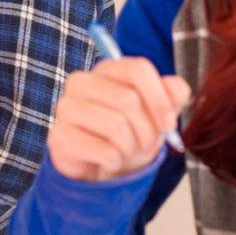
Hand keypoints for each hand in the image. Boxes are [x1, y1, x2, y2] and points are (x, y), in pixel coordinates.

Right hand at [46, 57, 190, 181]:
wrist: (98, 165)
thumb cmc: (128, 133)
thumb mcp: (156, 113)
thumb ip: (172, 95)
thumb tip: (176, 89)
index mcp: (106, 70)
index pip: (137, 69)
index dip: (160, 98)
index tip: (169, 123)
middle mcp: (81, 82)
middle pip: (129, 100)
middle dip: (147, 130)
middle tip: (147, 144)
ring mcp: (66, 108)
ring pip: (116, 125)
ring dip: (132, 147)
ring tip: (128, 151)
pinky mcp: (60, 136)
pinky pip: (104, 150)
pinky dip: (116, 161)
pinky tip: (110, 160)